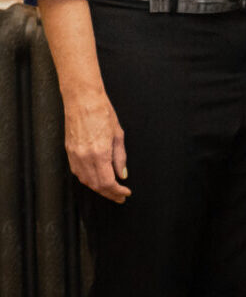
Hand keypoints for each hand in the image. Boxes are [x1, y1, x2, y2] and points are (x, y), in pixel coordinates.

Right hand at [63, 83, 128, 202]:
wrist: (82, 100)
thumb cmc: (102, 113)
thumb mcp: (118, 135)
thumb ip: (120, 157)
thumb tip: (122, 174)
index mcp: (99, 153)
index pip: (107, 182)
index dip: (117, 191)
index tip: (126, 193)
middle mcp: (84, 157)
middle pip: (95, 185)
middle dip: (109, 193)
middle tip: (120, 196)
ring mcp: (74, 155)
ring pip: (85, 180)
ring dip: (98, 188)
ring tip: (110, 190)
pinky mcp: (69, 151)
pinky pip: (77, 172)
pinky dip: (88, 179)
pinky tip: (96, 180)